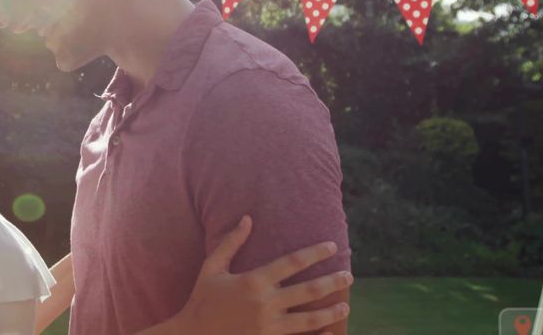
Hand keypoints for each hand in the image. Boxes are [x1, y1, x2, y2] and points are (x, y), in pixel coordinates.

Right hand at [170, 216, 351, 333]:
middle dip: (332, 282)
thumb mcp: (213, 267)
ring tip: (345, 306)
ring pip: (309, 318)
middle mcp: (264, 302)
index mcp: (253, 280)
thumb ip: (231, 242)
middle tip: (349, 276)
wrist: (193, 334)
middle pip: (308, 290)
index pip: (292, 262)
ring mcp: (268, 325)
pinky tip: (329, 332)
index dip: (315, 252)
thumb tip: (247, 218)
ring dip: (330, 312)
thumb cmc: (202, 298)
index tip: (332, 246)